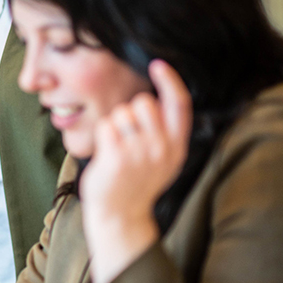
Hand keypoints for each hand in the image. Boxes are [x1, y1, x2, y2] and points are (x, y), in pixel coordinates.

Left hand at [79, 59, 192, 282]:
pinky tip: (106, 155)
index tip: (158, 65)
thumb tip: (154, 96)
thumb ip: (164, 132)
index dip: (171, 80)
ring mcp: (141, 152)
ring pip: (122, 113)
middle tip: (126, 138)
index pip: (180, 104)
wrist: (120, 217)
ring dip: (114, 126)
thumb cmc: (135, 184)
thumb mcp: (162, 160)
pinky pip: (106, 126)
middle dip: (130, 112)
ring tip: (116, 151)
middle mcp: (163, 148)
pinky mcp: (118, 156)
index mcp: (177, 146)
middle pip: (144, 103)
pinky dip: (102, 136)